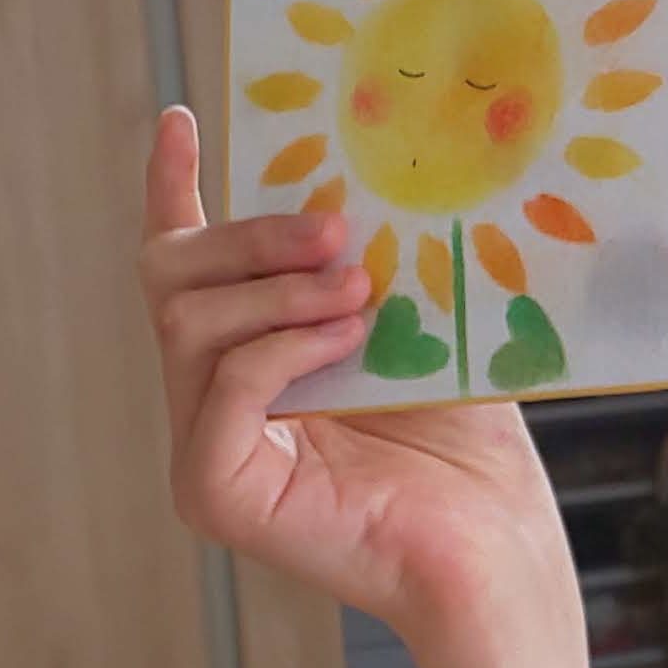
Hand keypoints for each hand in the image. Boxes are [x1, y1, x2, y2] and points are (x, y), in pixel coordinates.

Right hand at [137, 109, 575, 660]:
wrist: (495, 548)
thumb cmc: (468, 449)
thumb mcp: (417, 327)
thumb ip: (371, 264)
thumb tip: (357, 179)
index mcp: (247, 361)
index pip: (187, 266)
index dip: (172, 188)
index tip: (180, 119)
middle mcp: (208, 404)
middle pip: (172, 279)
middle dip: (249, 237)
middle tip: (336, 233)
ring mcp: (202, 451)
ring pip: (188, 322)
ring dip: (278, 292)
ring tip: (358, 297)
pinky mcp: (214, 491)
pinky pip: (222, 386)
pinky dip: (281, 351)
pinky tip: (346, 345)